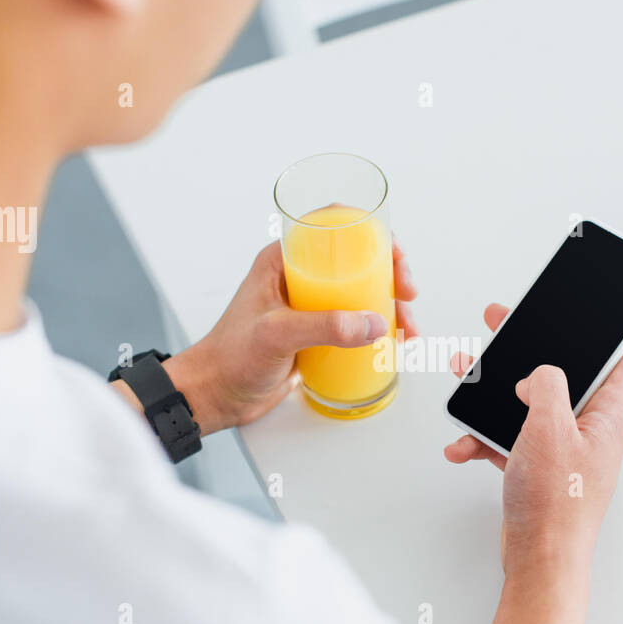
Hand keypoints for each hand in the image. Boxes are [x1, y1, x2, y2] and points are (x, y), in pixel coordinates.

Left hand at [166, 239, 417, 433]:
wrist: (215, 396)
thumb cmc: (229, 358)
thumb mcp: (277, 334)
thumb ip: (324, 326)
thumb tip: (372, 323)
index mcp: (283, 261)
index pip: (331, 228)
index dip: (369, 233)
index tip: (393, 254)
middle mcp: (299, 278)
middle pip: (356, 261)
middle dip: (390, 273)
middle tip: (407, 293)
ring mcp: (309, 307)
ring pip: (361, 294)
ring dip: (390, 306)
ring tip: (406, 329)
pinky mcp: (316, 334)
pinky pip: (354, 324)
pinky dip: (378, 330)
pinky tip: (392, 343)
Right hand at [445, 304, 622, 580]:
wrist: (539, 562)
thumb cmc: (556, 505)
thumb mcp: (551, 428)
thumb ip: (548, 385)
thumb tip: (538, 373)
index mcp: (608, 416)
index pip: (619, 360)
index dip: (600, 332)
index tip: (577, 311)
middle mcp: (589, 431)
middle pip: (561, 375)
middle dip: (527, 353)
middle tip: (501, 325)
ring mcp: (562, 450)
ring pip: (526, 406)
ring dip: (492, 396)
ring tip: (464, 378)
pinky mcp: (537, 469)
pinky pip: (507, 440)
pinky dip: (483, 439)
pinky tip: (463, 444)